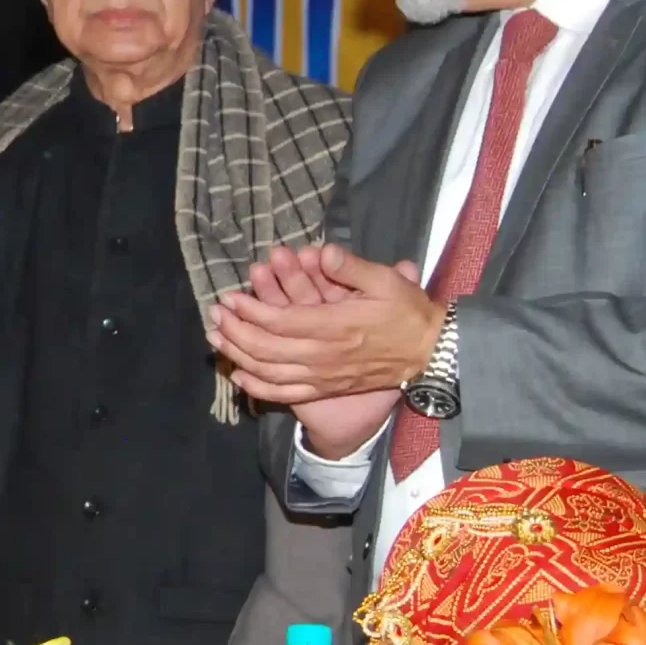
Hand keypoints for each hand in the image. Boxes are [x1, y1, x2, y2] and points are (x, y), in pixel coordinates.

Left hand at [226, 244, 418, 459]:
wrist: (431, 352)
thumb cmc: (407, 313)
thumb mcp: (386, 281)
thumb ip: (351, 267)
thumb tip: (323, 251)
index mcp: (335, 327)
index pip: (280, 322)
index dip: (250, 311)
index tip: (229, 298)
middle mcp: (325, 355)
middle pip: (267, 348)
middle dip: (236, 331)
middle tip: (215, 314)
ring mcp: (325, 376)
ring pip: (271, 372)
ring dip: (238, 355)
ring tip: (216, 339)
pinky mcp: (328, 388)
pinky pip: (287, 393)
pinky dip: (259, 387)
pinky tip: (239, 376)